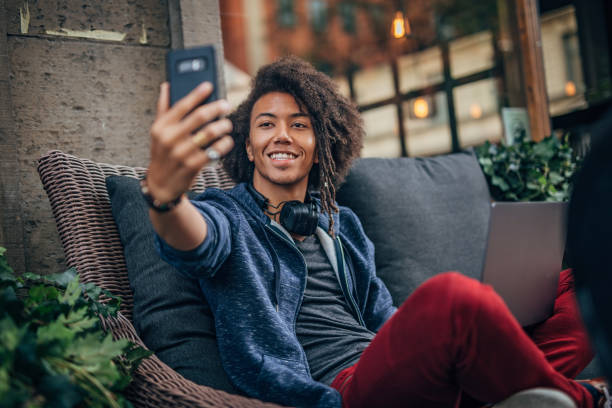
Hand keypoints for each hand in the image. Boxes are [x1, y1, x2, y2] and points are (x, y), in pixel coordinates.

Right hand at [147, 82, 234, 202]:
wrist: (161, 185)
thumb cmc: (162, 153)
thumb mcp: (158, 132)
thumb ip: (163, 109)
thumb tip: (166, 85)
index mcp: (161, 127)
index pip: (181, 105)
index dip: (197, 94)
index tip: (209, 85)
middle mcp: (169, 138)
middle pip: (199, 116)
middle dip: (216, 108)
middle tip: (226, 105)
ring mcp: (181, 153)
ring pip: (209, 133)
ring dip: (222, 126)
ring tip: (227, 124)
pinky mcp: (192, 166)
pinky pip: (213, 151)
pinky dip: (224, 144)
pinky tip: (227, 140)